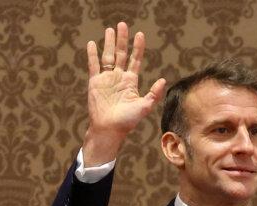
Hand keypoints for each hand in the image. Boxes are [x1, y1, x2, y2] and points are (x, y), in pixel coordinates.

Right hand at [82, 22, 167, 165]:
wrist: (109, 129)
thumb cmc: (127, 121)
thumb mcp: (144, 107)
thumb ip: (154, 94)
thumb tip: (164, 80)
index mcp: (131, 82)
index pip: (135, 60)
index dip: (138, 48)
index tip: (140, 35)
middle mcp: (119, 77)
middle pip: (121, 54)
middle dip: (122, 40)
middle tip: (123, 25)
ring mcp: (106, 78)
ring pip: (108, 56)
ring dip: (109, 43)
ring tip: (110, 29)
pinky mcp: (95, 82)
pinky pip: (93, 65)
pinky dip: (92, 54)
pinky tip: (93, 43)